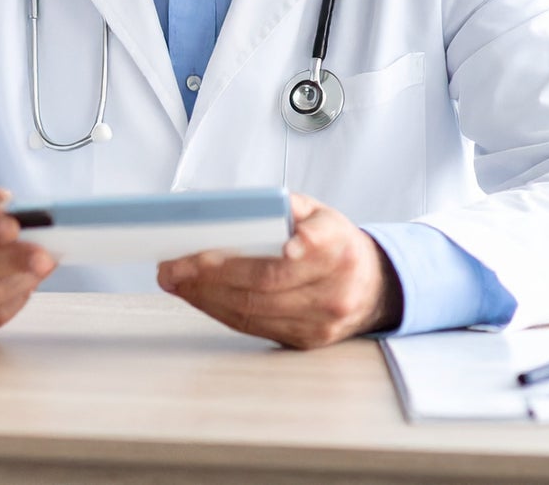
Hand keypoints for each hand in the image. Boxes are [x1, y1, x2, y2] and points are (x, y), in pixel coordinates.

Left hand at [156, 193, 400, 348]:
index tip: (284, 247)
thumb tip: (244, 209)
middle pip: (267, 284)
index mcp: (340, 247)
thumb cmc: (336, 244)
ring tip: (175, 280)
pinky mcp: (305, 340)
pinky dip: (218, 310)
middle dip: (212, 275)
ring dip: (205, 296)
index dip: (299, 249)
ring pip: (254, 310)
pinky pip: (253, 327)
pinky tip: (197, 296)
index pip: (315, 248)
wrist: (373, 287)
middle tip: (174, 266)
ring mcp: (320, 320)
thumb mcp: (322, 214)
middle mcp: (335, 288)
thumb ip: (289, 207)